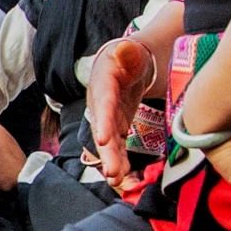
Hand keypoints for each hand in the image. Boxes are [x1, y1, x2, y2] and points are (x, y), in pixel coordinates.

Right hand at [86, 37, 158, 186]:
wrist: (125, 66)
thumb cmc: (127, 57)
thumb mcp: (127, 50)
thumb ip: (127, 51)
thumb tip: (125, 48)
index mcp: (102, 85)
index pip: (103, 104)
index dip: (103, 122)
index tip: (104, 140)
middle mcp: (101, 108)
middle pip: (103, 132)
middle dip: (107, 154)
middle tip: (112, 173)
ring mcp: (108, 122)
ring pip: (109, 146)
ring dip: (114, 164)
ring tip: (120, 183)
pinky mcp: (117, 131)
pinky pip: (118, 150)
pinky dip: (123, 165)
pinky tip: (129, 182)